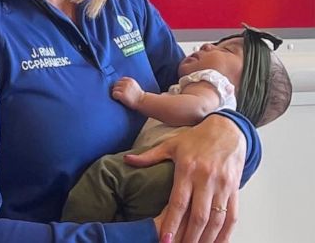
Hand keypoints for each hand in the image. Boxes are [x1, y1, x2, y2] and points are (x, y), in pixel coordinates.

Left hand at [111, 77, 143, 108]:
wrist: (142, 102)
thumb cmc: (137, 94)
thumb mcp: (133, 85)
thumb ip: (127, 83)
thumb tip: (116, 83)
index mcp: (130, 80)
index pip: (119, 80)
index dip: (120, 85)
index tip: (123, 90)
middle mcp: (127, 83)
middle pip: (116, 84)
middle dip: (117, 89)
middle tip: (121, 94)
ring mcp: (125, 89)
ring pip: (114, 89)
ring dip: (116, 93)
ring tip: (121, 96)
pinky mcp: (123, 95)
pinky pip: (114, 94)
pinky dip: (115, 96)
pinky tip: (118, 98)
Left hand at [126, 115, 243, 242]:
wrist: (228, 129)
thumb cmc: (196, 138)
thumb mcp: (170, 144)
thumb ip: (149, 156)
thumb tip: (127, 160)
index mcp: (187, 169)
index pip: (179, 202)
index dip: (172, 223)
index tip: (165, 239)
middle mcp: (206, 179)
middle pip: (198, 216)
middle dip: (189, 237)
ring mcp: (222, 186)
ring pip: (216, 220)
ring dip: (207, 239)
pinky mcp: (234, 190)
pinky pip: (232, 216)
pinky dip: (226, 234)